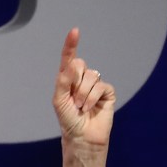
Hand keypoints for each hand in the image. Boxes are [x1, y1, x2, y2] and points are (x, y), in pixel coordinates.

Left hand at [53, 27, 115, 148]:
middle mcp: (81, 79)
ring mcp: (95, 85)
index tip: (75, 31)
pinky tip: (89, 108)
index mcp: (67, 79)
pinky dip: (92, 98)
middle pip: (80, 65)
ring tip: (80, 107)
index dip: (71, 45)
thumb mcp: (59, 100)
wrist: (82, 136)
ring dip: (83, 94)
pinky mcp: (107, 92)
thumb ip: (63, 81)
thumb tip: (72, 63)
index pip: (69, 59)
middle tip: (72, 99)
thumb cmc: (68, 119)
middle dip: (74, 82)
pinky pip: (101, 86)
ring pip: (91, 76)